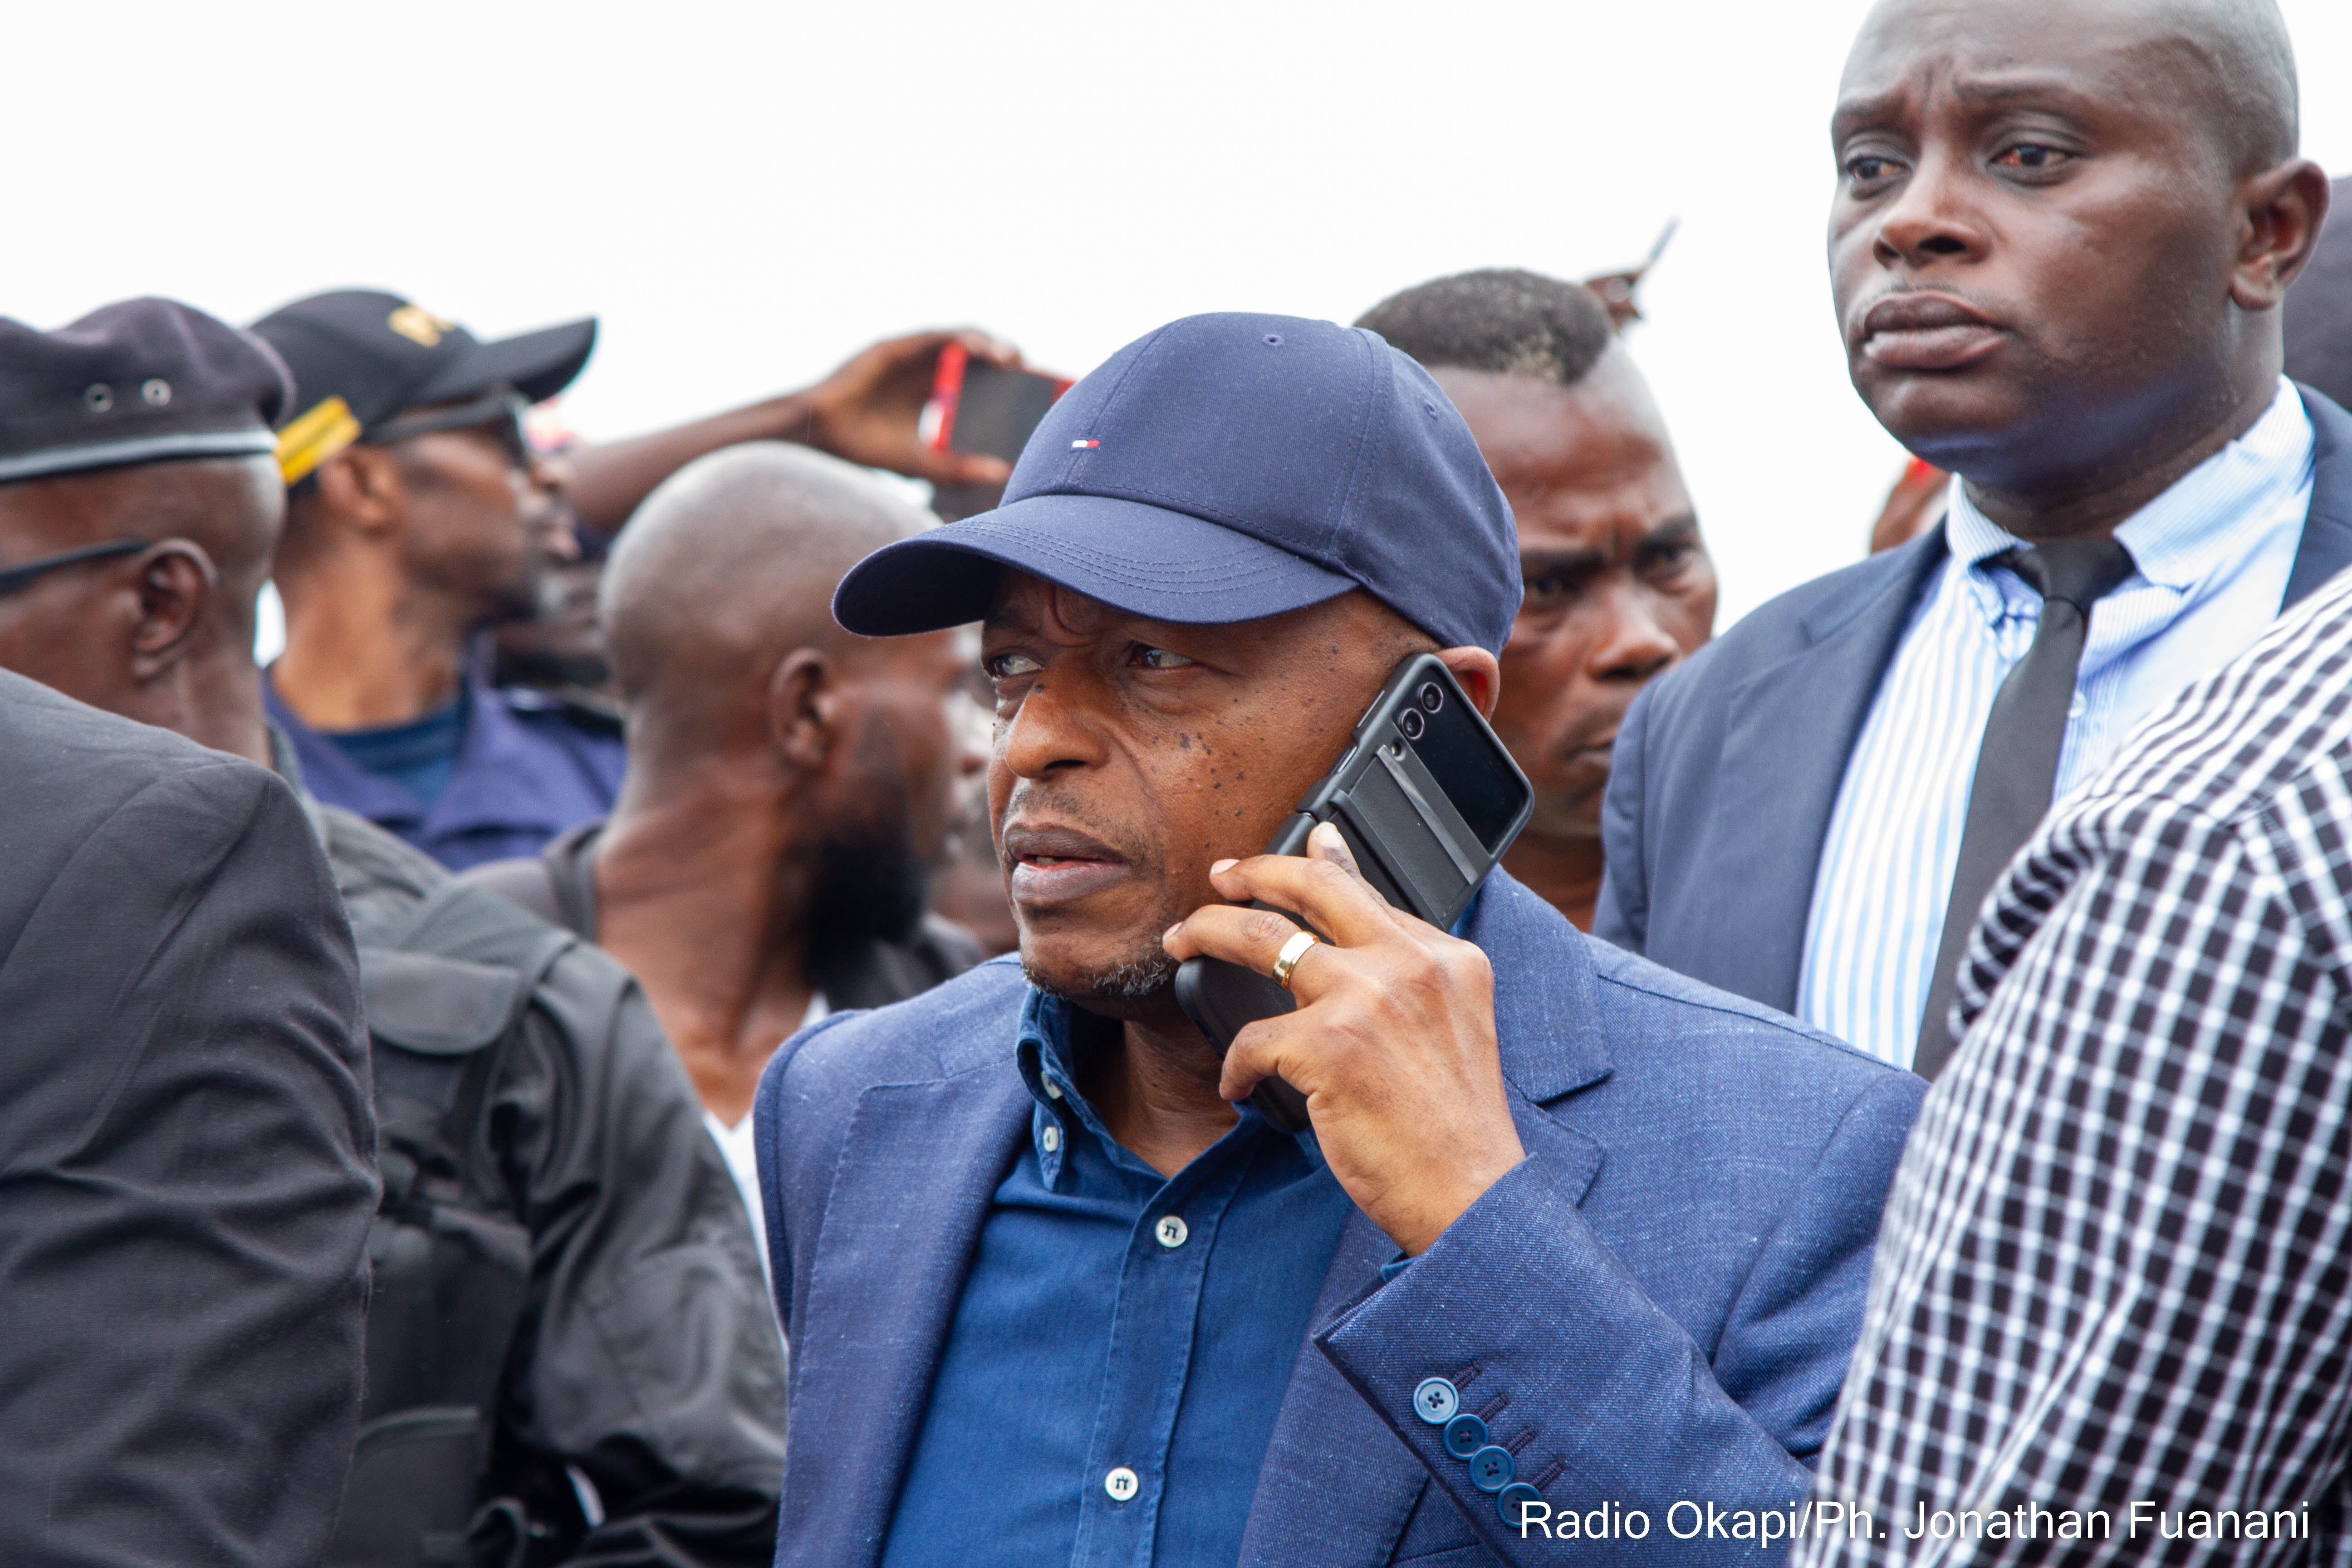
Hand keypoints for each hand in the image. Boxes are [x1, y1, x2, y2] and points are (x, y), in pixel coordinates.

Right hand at [799, 328, 1021, 486]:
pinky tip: (986, 352)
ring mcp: (910, 356)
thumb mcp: (924, 462)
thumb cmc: (866, 449)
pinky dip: (963, 341)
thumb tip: (1005, 473)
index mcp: (933, 394)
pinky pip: (936, 338)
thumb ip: (959, 467)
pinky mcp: (895, 347)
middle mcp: (925, 371)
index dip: (1011, 386)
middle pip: (977, 360)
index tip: (1041, 395)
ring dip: (991, 348)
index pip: (981, 384)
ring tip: (1016, 361)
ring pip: (961, 342)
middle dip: (1010, 364)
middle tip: (1039, 377)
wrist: (821, 437)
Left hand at [1162, 824, 1526, 1254]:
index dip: (1318, 865)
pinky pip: (1252, 1039)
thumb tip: (1352, 940)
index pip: (1368, 892)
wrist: (1471, 1196)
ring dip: (1208, 933)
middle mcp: (1412, 963)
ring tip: (1180, 942)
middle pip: (1315, 887)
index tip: (1290, 854)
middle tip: (1219, 877)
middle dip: (1255, 871)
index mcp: (1448, 958)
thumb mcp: (1453, 1030)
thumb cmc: (1455, 1132)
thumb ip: (1406, 980)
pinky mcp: (1330, 1044)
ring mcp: (1370, 998)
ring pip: (1262, 938)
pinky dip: (1236, 1067)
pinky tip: (1240, 1087)